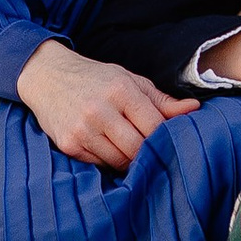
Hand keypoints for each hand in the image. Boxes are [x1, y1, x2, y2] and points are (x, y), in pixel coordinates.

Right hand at [15, 39, 196, 166]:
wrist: (47, 76)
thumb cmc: (95, 79)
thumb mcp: (129, 80)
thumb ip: (161, 100)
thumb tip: (194, 109)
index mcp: (121, 90)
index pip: (154, 126)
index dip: (165, 137)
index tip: (169, 140)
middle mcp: (100, 110)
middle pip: (138, 148)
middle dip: (148, 153)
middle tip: (152, 152)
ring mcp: (82, 129)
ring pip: (119, 160)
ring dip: (129, 160)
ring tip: (130, 149)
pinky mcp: (69, 144)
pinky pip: (99, 164)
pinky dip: (108, 160)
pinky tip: (108, 148)